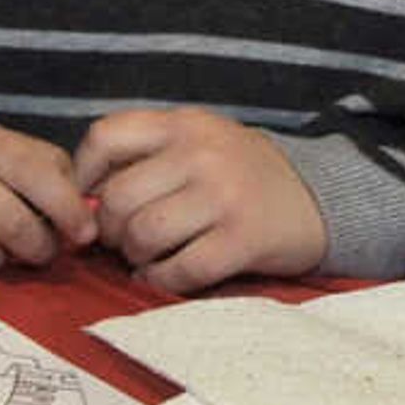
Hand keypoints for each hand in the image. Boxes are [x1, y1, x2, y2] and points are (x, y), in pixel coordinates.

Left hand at [76, 109, 326, 290]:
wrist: (320, 197)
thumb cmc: (242, 174)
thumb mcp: (199, 141)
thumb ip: (149, 155)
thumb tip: (86, 197)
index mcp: (183, 124)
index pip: (106, 136)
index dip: (84, 174)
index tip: (90, 200)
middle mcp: (201, 153)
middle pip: (119, 198)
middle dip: (111, 230)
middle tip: (124, 241)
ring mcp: (223, 196)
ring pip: (144, 235)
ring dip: (135, 257)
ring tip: (146, 258)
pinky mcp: (242, 240)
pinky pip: (179, 270)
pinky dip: (161, 280)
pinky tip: (165, 276)